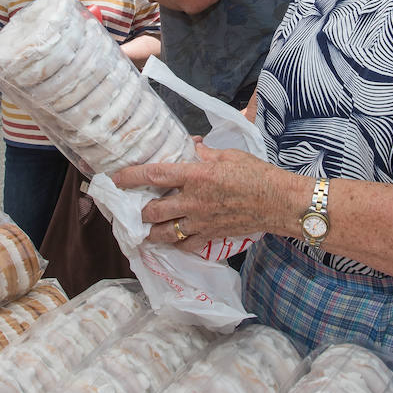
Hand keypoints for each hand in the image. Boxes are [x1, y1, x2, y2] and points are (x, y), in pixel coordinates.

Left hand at [111, 143, 292, 244]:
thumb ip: (204, 153)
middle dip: (139, 211)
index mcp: (196, 176)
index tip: (115, 179)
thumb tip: (189, 148)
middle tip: (133, 207)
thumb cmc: (256, 174)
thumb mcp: (228, 155)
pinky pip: (185, 245)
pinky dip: (175, 243)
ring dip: (151, 231)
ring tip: (144, 229)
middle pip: (153, 211)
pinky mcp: (210, 236)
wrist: (278, 202)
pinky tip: (171, 240)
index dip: (131, 177)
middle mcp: (193, 201)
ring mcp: (200, 222)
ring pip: (164, 232)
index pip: (154, 175)